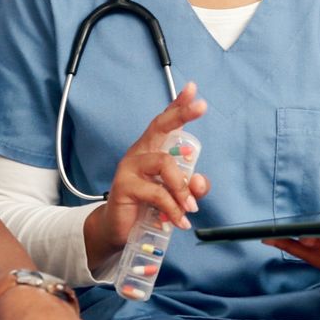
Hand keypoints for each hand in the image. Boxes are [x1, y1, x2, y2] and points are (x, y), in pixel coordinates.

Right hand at [82, 83, 209, 267]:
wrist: (118, 230)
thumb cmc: (146, 208)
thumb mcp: (175, 196)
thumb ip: (191, 188)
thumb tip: (199, 182)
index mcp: (151, 150)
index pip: (164, 122)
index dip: (178, 105)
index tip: (192, 89)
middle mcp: (139, 153)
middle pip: (159, 126)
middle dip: (181, 114)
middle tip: (201, 106)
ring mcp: (129, 168)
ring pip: (164, 163)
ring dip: (182, 187)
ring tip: (189, 208)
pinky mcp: (124, 186)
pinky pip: (156, 192)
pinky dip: (173, 208)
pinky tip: (179, 221)